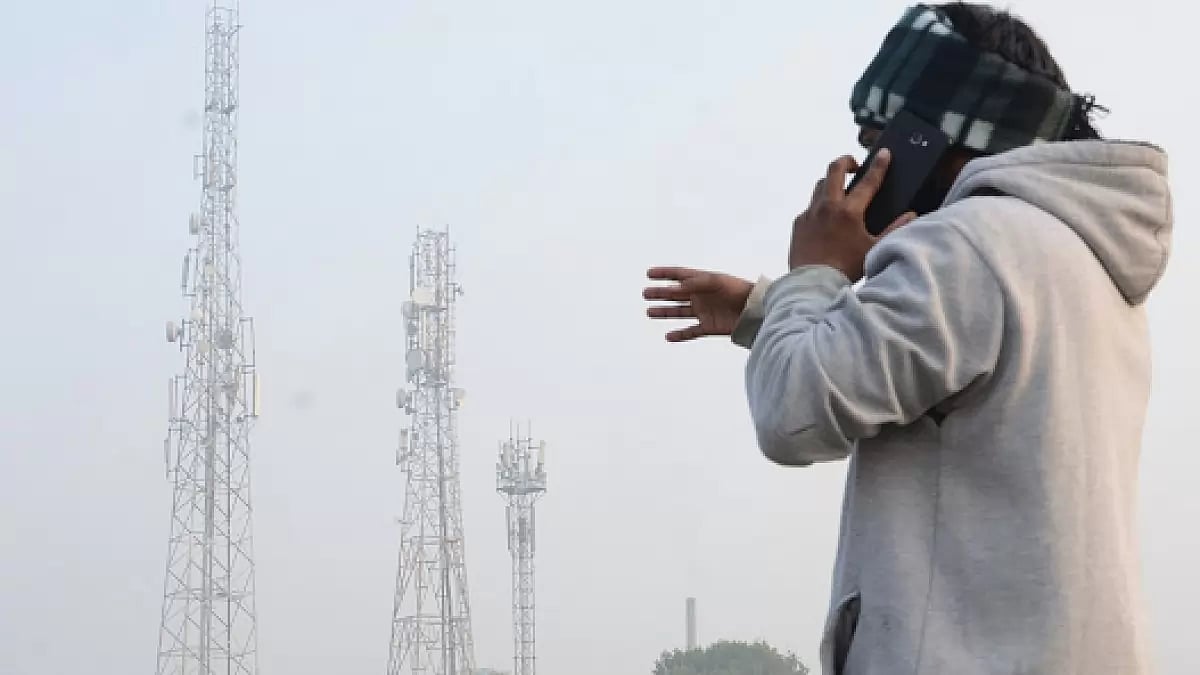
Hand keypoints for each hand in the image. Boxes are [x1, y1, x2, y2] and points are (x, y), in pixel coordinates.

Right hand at [643, 267, 753, 341]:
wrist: (756, 311)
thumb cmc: (738, 291)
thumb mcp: (715, 282)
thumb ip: (694, 284)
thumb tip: (673, 289)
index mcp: (702, 281)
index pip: (679, 275)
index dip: (664, 273)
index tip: (649, 273)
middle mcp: (701, 296)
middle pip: (675, 294)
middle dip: (660, 293)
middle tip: (646, 293)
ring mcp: (704, 312)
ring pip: (679, 312)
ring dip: (664, 312)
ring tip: (649, 312)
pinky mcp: (709, 327)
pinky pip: (690, 332)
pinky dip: (680, 335)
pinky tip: (668, 336)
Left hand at [788, 149, 916, 281]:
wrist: (813, 283)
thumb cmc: (846, 268)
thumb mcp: (875, 249)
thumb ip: (894, 230)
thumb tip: (911, 215)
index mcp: (849, 212)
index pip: (868, 181)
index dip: (879, 166)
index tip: (884, 154)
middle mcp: (827, 206)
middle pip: (834, 169)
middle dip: (846, 161)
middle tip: (854, 165)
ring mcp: (810, 213)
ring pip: (820, 185)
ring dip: (831, 182)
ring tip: (840, 191)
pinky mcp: (798, 223)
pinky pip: (810, 207)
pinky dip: (820, 206)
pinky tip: (826, 218)